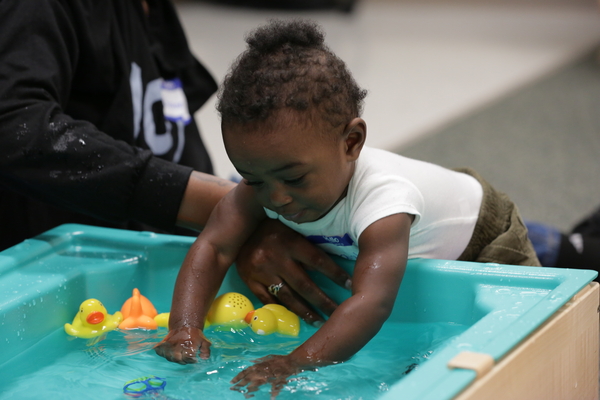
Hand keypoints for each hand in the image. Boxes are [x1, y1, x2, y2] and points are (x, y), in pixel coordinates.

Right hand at [154, 326, 210, 363]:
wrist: (184, 325)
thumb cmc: (195, 335)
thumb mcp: (204, 341)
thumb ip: (206, 351)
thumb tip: (203, 358)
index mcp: (188, 345)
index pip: (188, 359)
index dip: (191, 360)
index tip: (194, 358)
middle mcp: (178, 346)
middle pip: (178, 360)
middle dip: (183, 360)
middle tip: (186, 356)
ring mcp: (169, 345)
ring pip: (170, 358)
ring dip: (175, 358)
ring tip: (179, 353)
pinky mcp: (162, 344)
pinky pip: (161, 353)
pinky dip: (164, 354)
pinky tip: (170, 351)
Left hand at [230, 354, 302, 397]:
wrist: (291, 361)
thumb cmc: (279, 359)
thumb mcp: (268, 357)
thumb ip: (259, 360)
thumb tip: (252, 361)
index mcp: (259, 365)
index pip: (246, 371)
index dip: (238, 376)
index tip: (231, 381)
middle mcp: (262, 370)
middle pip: (248, 378)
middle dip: (240, 383)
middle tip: (232, 389)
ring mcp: (269, 376)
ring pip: (257, 384)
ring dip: (251, 389)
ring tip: (245, 395)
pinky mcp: (277, 380)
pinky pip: (274, 388)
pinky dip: (273, 392)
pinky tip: (272, 398)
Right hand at [236, 219, 351, 324]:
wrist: (237, 228)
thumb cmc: (271, 227)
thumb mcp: (291, 229)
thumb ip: (307, 246)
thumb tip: (328, 267)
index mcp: (289, 241)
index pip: (318, 261)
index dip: (335, 274)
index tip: (350, 285)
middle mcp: (275, 257)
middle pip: (305, 285)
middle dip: (324, 301)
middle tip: (338, 313)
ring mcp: (261, 272)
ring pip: (287, 297)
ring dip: (305, 311)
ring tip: (319, 321)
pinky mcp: (249, 281)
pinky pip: (269, 300)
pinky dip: (282, 310)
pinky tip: (294, 317)